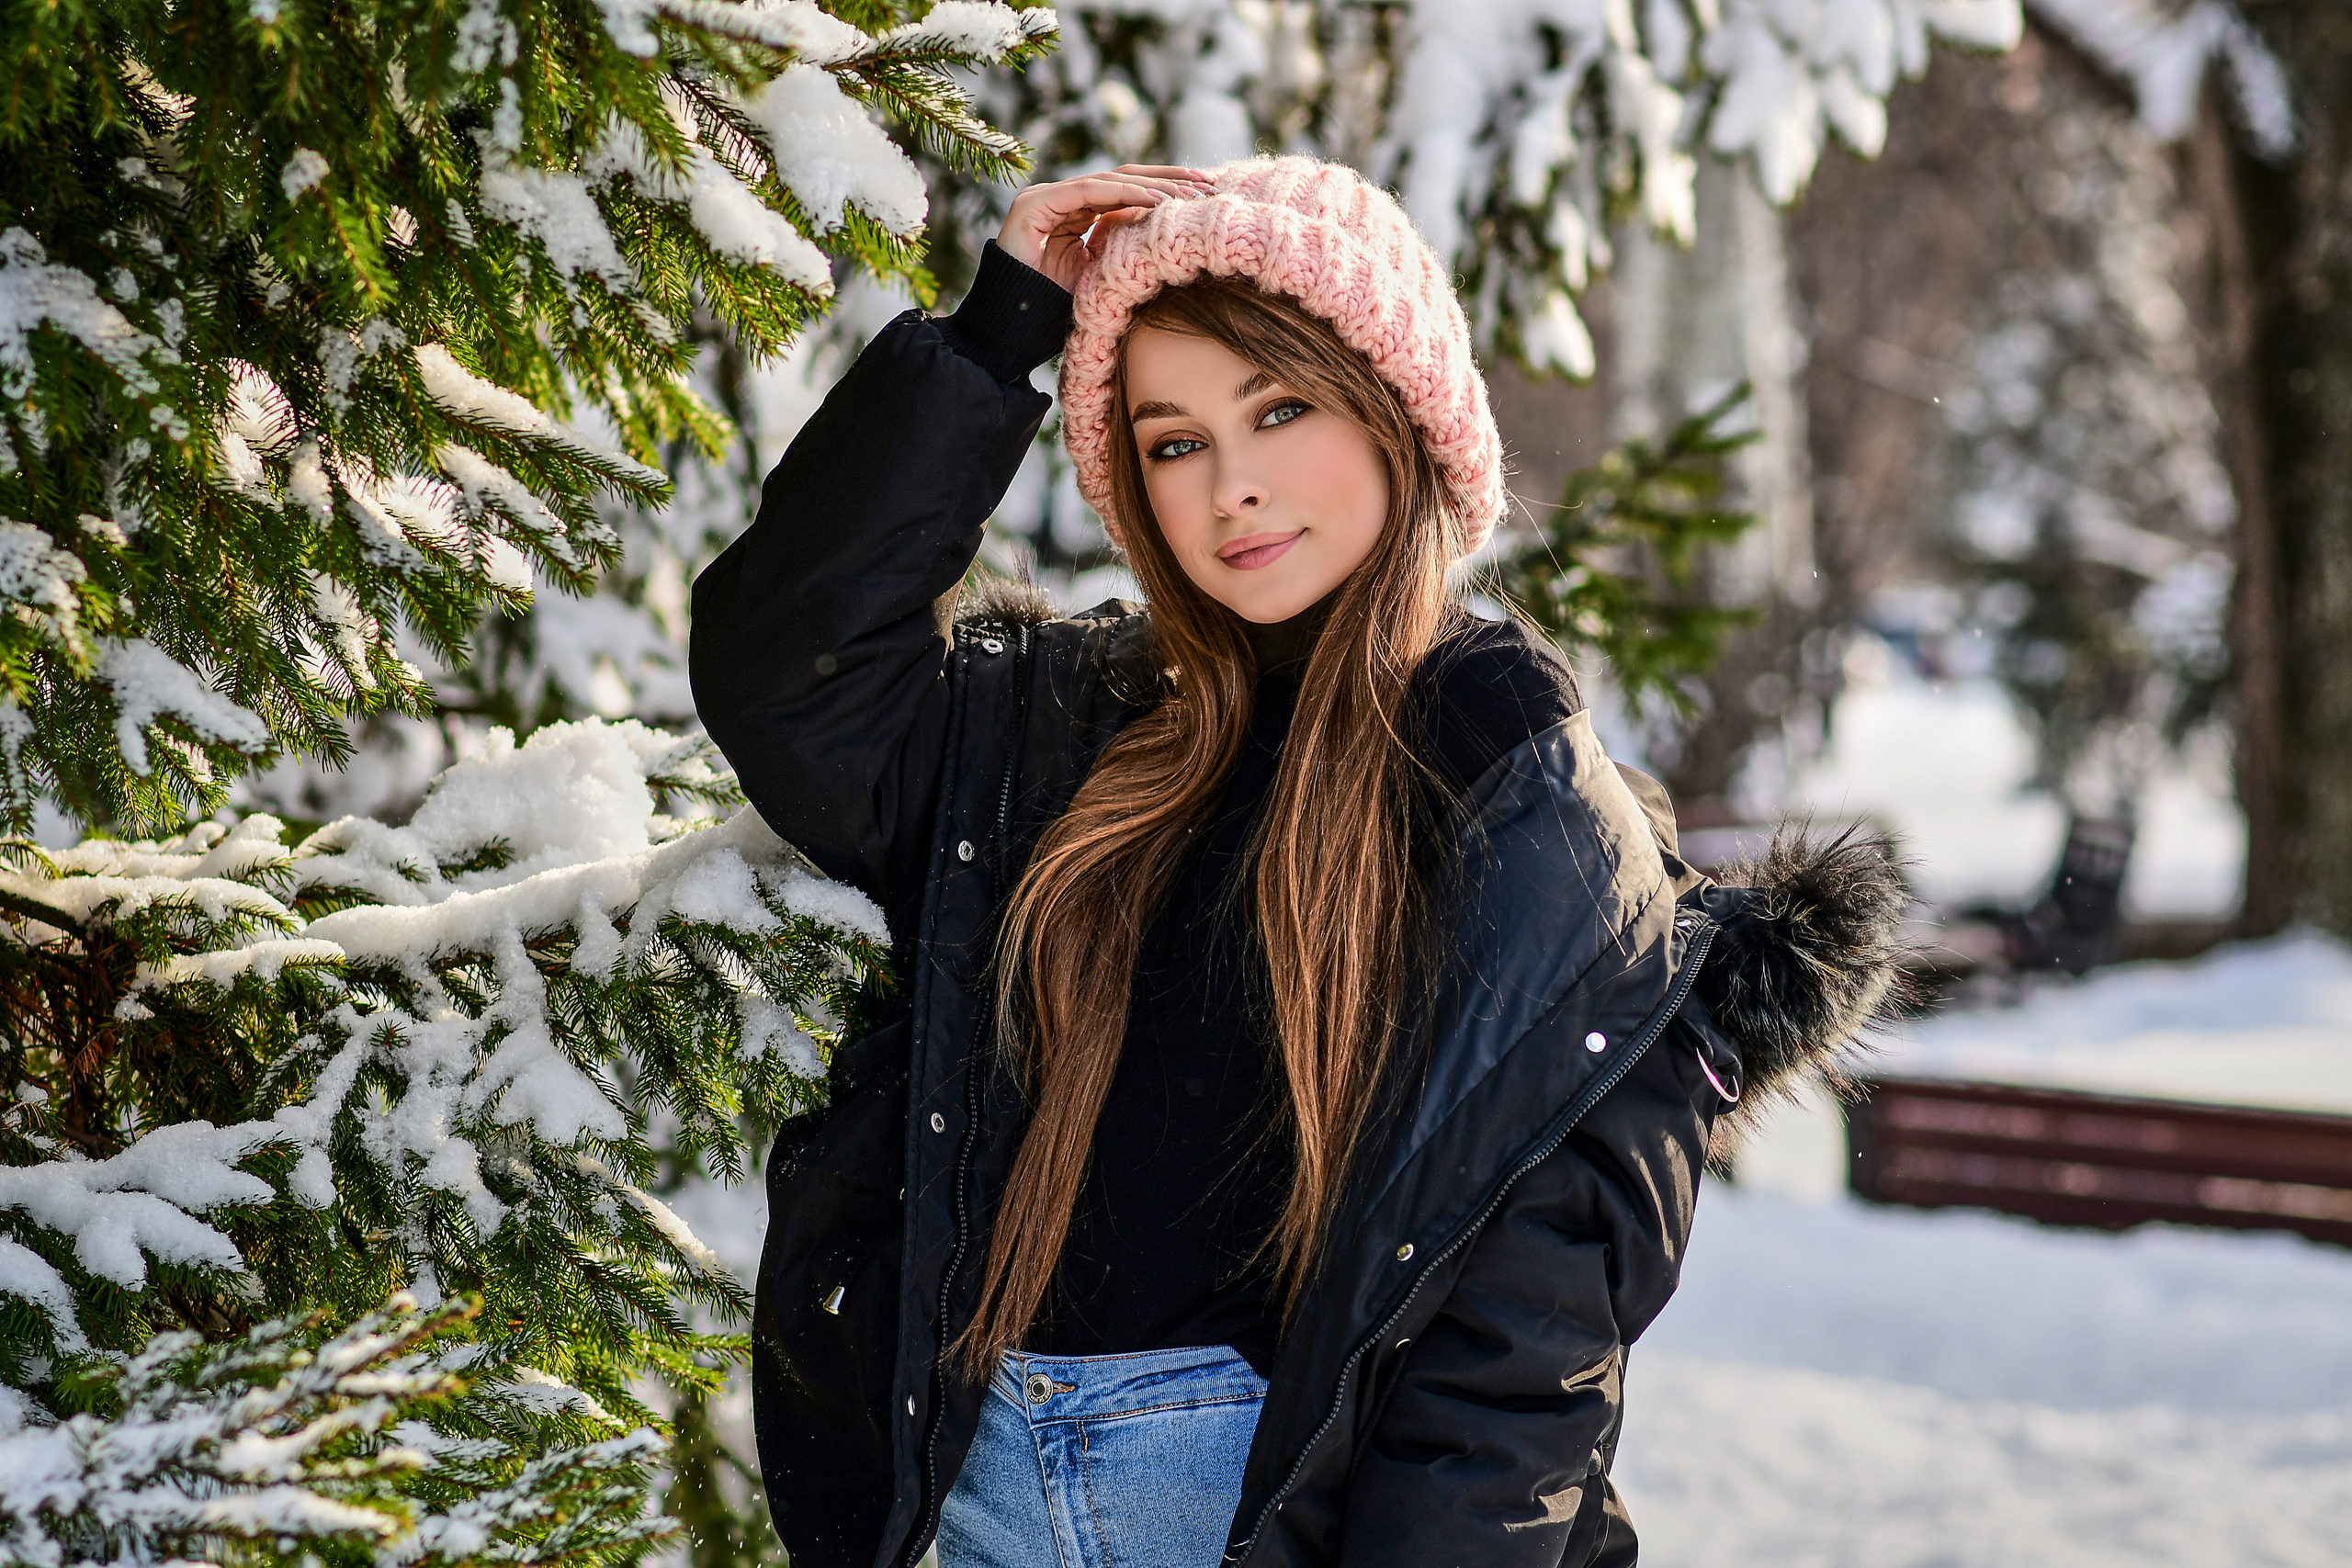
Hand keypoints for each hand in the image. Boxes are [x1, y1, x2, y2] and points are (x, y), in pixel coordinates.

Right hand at [998, 165, 1215, 292]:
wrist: (1011, 329)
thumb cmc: (1054, 310)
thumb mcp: (1100, 273)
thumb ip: (1122, 246)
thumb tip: (1161, 226)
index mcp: (1076, 213)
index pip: (1126, 191)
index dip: (1164, 189)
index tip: (1204, 195)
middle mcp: (1061, 199)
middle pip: (1122, 178)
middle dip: (1167, 179)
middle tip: (1207, 183)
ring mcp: (1045, 198)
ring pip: (1109, 181)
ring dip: (1152, 186)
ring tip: (1187, 196)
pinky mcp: (1035, 205)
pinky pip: (1088, 192)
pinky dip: (1124, 195)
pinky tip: (1155, 202)